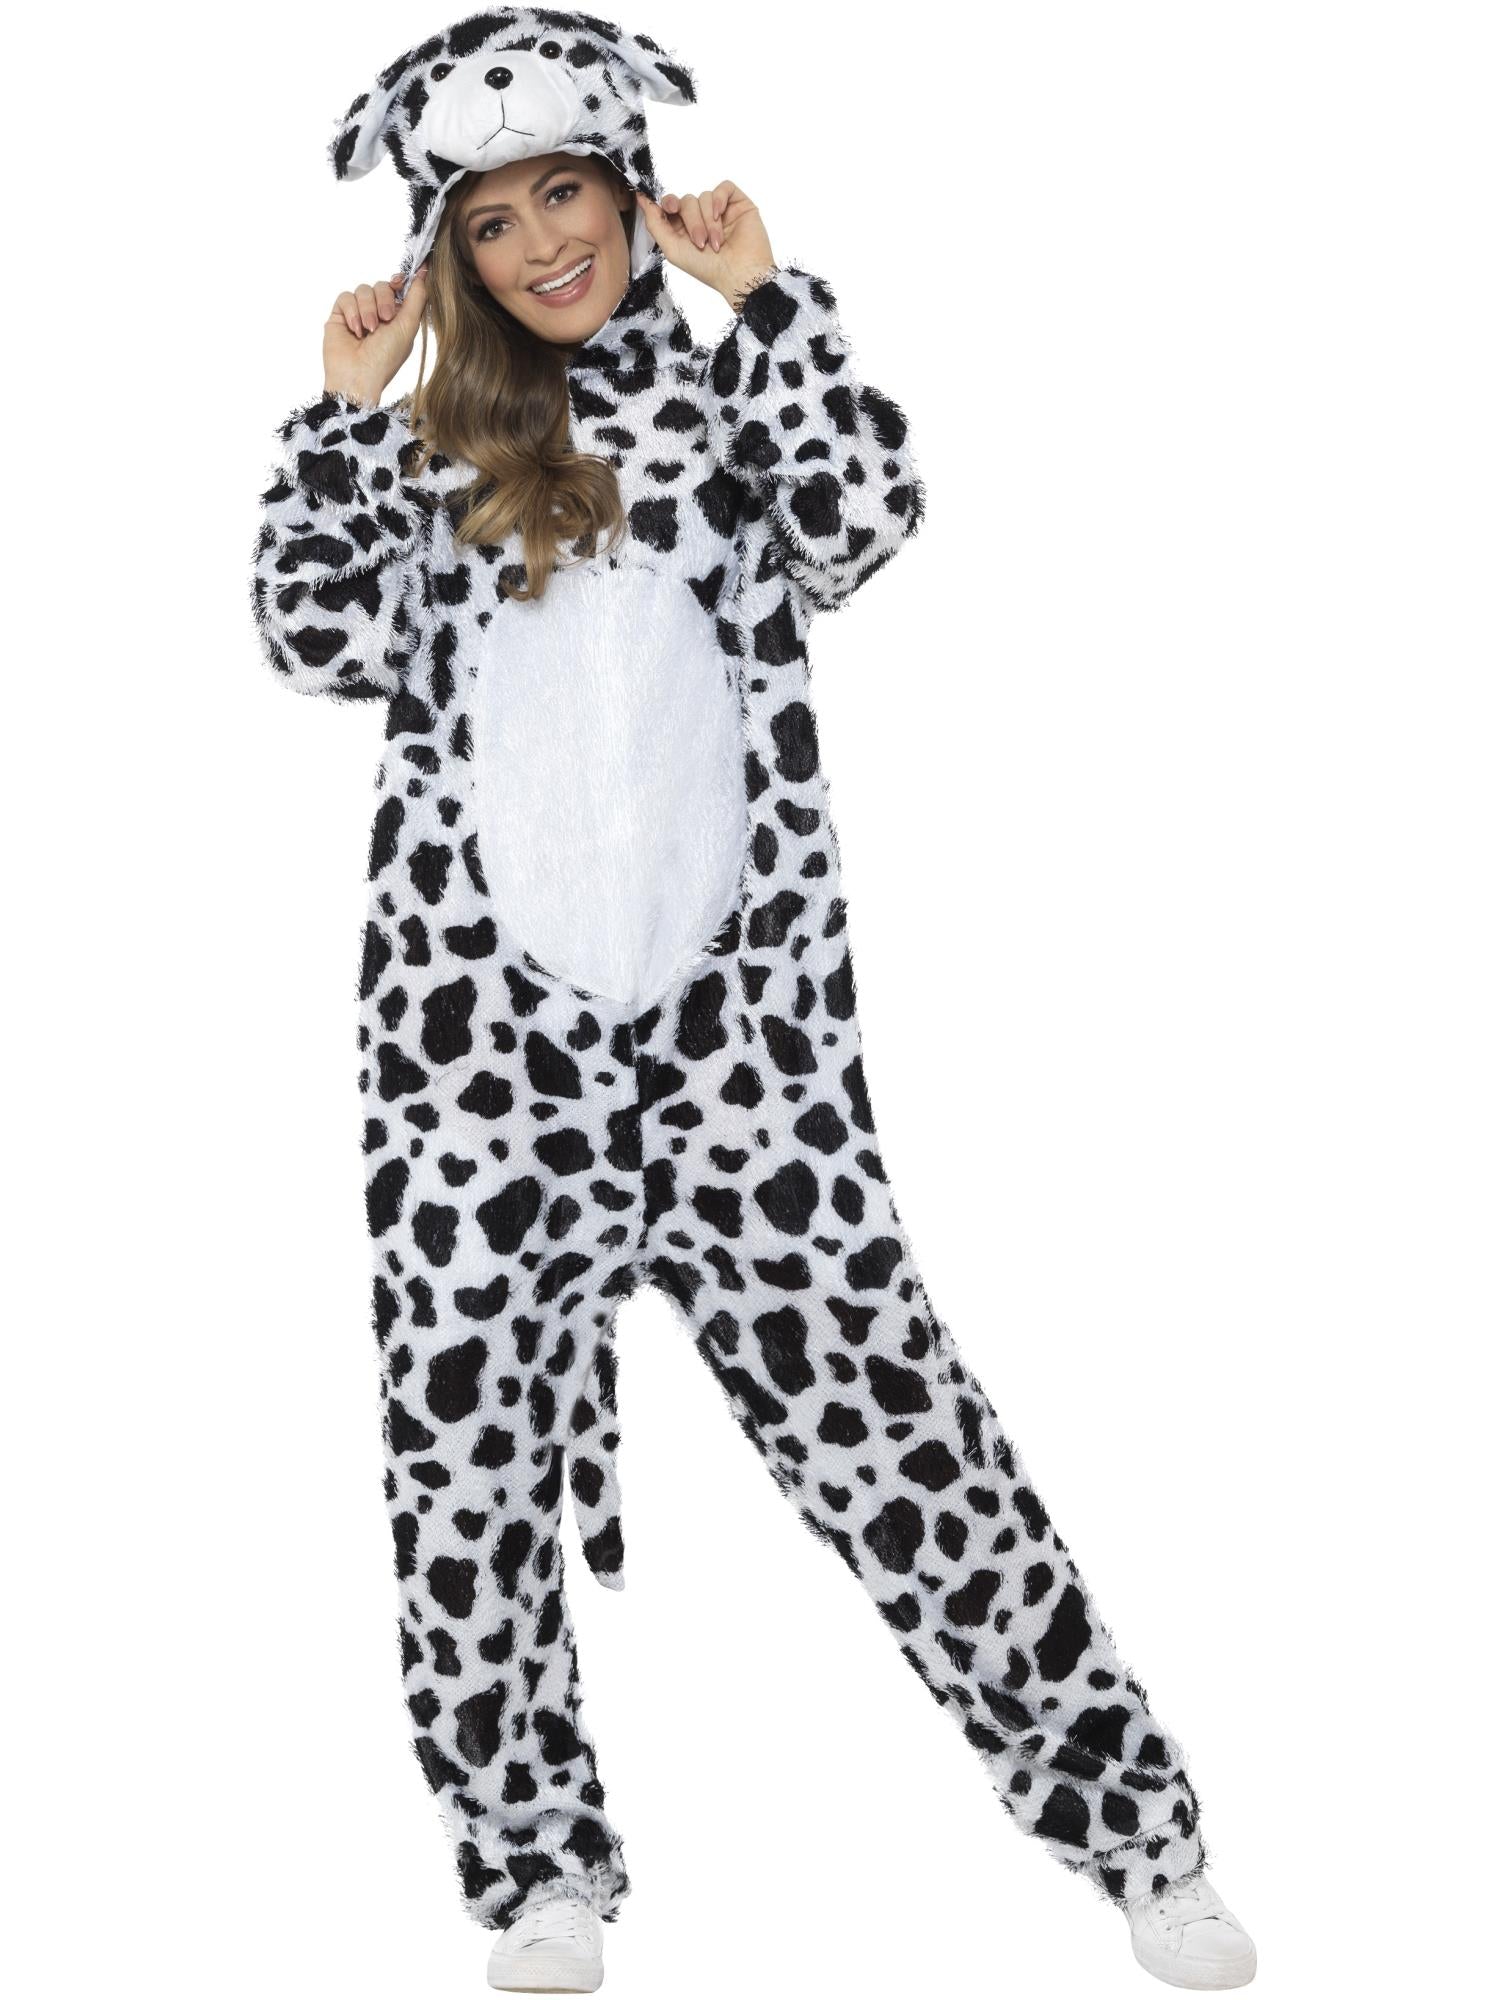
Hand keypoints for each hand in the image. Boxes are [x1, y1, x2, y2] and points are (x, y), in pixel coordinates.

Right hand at [323, 265, 428, 406]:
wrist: (358, 376)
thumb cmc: (385, 358)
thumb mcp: (408, 327)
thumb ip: (417, 298)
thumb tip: (424, 272)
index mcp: (398, 317)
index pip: (398, 288)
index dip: (399, 282)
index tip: (400, 281)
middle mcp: (378, 314)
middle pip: (381, 285)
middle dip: (384, 300)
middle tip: (385, 319)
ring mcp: (358, 314)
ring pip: (363, 289)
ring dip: (367, 309)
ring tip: (368, 330)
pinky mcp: (340, 315)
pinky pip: (346, 297)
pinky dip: (352, 311)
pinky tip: (355, 330)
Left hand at [634, 183, 778, 309]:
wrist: (740, 274)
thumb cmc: (708, 269)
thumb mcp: (672, 249)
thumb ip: (655, 223)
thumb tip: (641, 198)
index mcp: (684, 229)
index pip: (671, 205)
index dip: (667, 203)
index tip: (669, 209)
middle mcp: (701, 218)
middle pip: (687, 201)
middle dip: (691, 221)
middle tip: (700, 242)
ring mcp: (720, 210)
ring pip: (704, 197)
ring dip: (708, 221)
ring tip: (716, 242)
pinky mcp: (737, 203)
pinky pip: (723, 187)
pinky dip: (719, 199)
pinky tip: (720, 215)